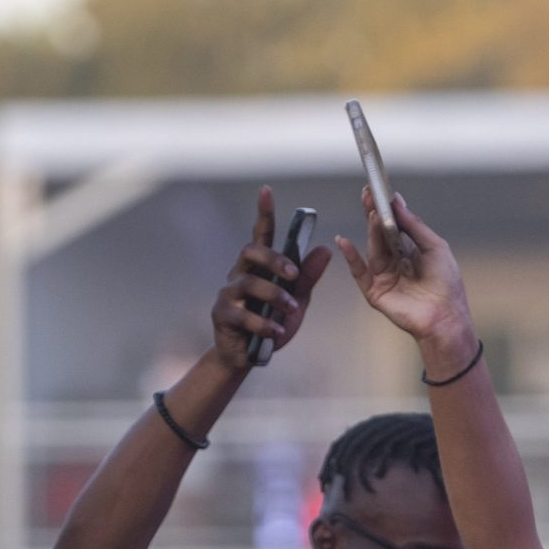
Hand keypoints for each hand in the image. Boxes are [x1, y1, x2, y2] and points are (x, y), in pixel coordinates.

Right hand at [208, 185, 333, 369]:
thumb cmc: (270, 325)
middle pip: (251, 251)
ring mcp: (229, 293)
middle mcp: (240, 274)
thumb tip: (326, 248)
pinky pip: (243, 313)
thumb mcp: (296, 301)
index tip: (266, 190)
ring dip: (275, 296)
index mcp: (259, 267)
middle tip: (294, 276)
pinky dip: (263, 323)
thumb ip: (308, 277)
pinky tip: (276, 332)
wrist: (247, 357)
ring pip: (249, 282)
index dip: (263, 212)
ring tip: (291, 311)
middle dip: (275, 260)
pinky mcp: (222, 314)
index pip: (261, 234)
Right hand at [336, 189, 472, 351]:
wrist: (445, 317)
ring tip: (374, 213)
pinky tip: (344, 241)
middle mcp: (395, 261)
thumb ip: (414, 225)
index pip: (394, 225)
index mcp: (411, 251)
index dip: (386, 208)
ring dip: (372, 230)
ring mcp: (384, 276)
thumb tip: (397, 202)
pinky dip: (350, 257)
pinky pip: (359, 272)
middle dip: (374, 213)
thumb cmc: (446, 284)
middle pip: (380, 234)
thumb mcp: (435, 246)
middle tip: (368, 194)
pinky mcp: (375, 291)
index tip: (379, 190)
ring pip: (373, 248)